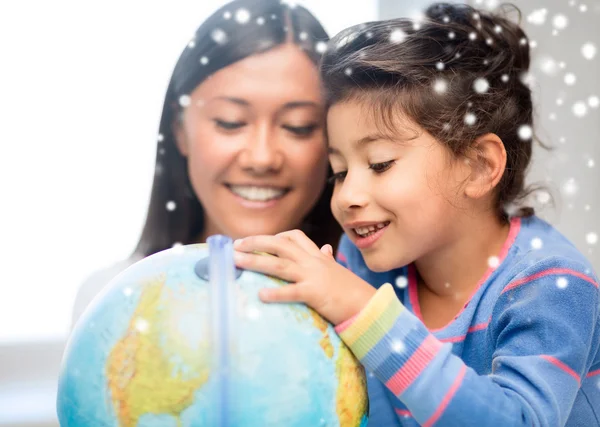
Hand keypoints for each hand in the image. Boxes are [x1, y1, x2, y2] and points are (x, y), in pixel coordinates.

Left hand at [233, 230, 375, 324]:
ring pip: (279, 265)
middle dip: (256, 243)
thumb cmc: (351, 291)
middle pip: (280, 245)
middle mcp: (312, 262)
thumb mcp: (337, 271)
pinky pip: (292, 292)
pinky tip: (260, 295)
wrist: (368, 306)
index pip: (295, 237)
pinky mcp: (315, 294)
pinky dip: (275, 293)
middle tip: (236, 245)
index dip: (275, 237)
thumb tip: (324, 249)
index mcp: (317, 257)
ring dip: (255, 262)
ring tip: (236, 262)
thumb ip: (326, 259)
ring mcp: (313, 276)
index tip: (258, 241)